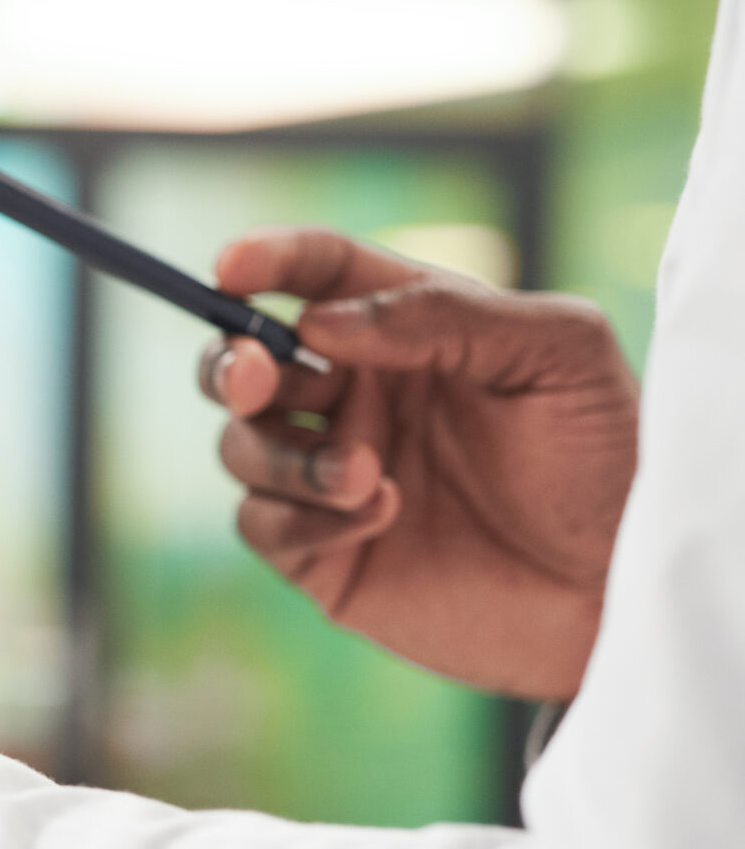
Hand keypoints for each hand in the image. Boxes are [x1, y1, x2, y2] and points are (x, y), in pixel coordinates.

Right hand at [201, 228, 638, 701]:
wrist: (616, 588)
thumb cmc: (604, 459)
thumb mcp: (557, 353)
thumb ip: (443, 315)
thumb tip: (319, 321)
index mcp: (405, 333)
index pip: (319, 276)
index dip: (268, 260)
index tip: (232, 266)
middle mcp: (356, 398)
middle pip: (243, 359)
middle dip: (231, 361)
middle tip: (257, 376)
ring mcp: (331, 476)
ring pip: (241, 444)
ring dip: (287, 454)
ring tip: (367, 475)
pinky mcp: (322, 554)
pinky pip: (262, 522)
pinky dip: (304, 516)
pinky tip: (379, 515)